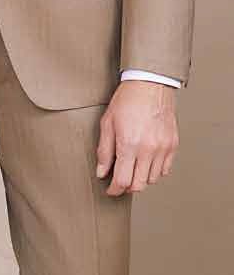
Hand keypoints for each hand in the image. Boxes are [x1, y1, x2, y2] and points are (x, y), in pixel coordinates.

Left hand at [96, 81, 178, 195]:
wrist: (150, 84)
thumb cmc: (127, 100)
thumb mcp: (107, 123)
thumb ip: (104, 151)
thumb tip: (102, 172)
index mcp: (129, 144)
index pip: (122, 180)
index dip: (114, 190)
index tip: (111, 190)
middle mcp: (148, 149)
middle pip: (139, 185)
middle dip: (127, 187)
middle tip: (120, 181)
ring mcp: (162, 148)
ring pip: (152, 179)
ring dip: (141, 179)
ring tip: (132, 169)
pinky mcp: (172, 145)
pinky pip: (165, 169)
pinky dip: (154, 171)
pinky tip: (146, 162)